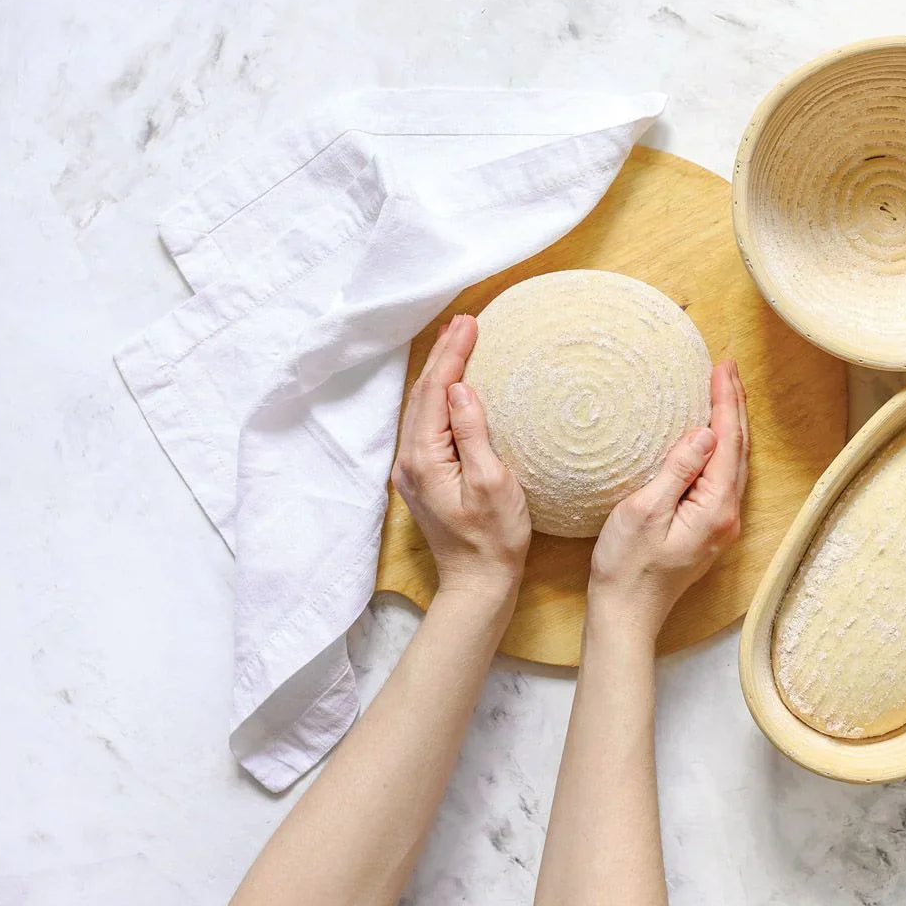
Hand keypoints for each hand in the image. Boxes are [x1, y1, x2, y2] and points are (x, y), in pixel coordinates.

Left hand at [391, 313, 531, 597]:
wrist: (478, 583)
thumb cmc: (494, 539)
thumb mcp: (493, 483)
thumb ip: (472, 434)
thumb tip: (461, 389)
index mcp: (425, 459)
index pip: (436, 392)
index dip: (453, 354)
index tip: (470, 324)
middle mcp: (410, 461)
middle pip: (423, 394)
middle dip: (444, 355)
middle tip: (465, 321)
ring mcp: (414, 470)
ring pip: (422, 406)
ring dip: (440, 372)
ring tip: (459, 341)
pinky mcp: (424, 476)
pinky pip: (427, 423)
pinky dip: (439, 395)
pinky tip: (453, 385)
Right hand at [588, 360, 748, 639]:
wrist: (625, 613)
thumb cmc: (627, 566)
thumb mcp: (645, 511)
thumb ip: (678, 470)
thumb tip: (705, 434)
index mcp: (715, 508)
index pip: (727, 442)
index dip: (725, 401)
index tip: (722, 367)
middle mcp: (726, 516)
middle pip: (738, 450)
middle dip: (734, 406)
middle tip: (727, 368)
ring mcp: (719, 525)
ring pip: (734, 463)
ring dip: (730, 425)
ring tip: (724, 391)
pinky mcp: (707, 529)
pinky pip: (722, 478)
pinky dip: (722, 448)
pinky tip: (711, 437)